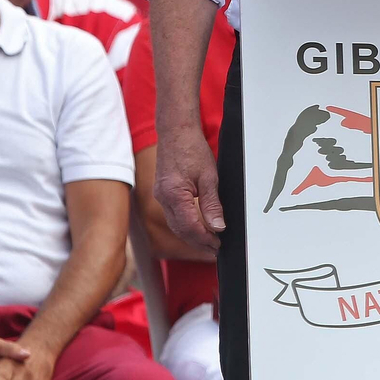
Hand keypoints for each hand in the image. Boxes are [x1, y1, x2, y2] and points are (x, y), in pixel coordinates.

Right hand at [154, 123, 223, 252]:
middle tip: (216, 249)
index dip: (205, 239)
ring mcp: (160, 195)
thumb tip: (218, 227)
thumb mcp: (209, 177)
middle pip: (181, 231)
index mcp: (174, 194)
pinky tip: (197, 226)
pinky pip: (173, 215)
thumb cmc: (191, 148)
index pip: (190, 227)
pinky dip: (185, 224)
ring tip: (209, 241)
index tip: (218, 245)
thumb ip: (212, 204)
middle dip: (199, 242)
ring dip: (192, 235)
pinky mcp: (162, 192)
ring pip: (176, 225)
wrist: (176, 131)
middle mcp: (163, 198)